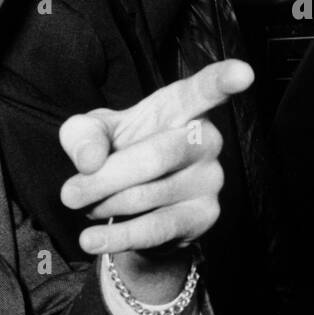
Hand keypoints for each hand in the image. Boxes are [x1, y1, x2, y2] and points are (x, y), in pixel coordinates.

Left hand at [58, 60, 253, 255]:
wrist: (134, 207)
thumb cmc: (120, 152)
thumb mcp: (92, 133)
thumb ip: (83, 135)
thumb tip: (89, 162)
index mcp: (183, 107)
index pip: (206, 89)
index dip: (225, 79)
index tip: (244, 73)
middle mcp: (207, 139)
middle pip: (156, 157)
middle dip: (105, 178)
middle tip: (69, 194)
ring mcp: (211, 179)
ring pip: (147, 196)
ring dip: (104, 205)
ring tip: (88, 206)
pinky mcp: (205, 216)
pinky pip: (155, 228)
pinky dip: (117, 237)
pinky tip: (92, 241)